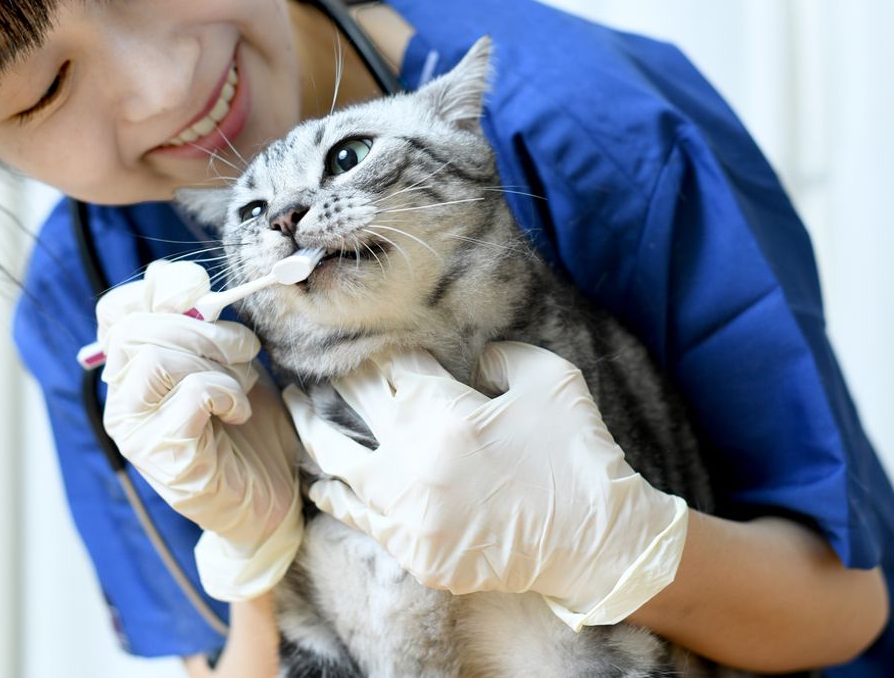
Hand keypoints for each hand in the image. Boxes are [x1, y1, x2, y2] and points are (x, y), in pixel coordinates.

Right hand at [97, 260, 302, 600]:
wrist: (272, 497)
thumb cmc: (248, 427)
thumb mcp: (227, 362)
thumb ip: (202, 326)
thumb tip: (188, 284)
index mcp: (132, 370)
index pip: (116, 311)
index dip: (158, 290)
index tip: (200, 294)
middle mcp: (122, 401)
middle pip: (136, 330)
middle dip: (201, 328)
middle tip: (242, 348)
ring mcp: (135, 432)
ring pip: (156, 360)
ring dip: (215, 362)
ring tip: (241, 384)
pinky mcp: (163, 457)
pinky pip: (188, 396)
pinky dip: (224, 393)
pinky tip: (237, 412)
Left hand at [285, 342, 688, 629]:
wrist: (599, 542)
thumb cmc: (577, 454)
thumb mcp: (549, 378)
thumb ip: (501, 355)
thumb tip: (473, 361)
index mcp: (442, 413)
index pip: (390, 369)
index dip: (376, 350)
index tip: (362, 339)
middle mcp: (413, 463)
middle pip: (355, 407)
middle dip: (336, 380)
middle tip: (315, 362)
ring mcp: (409, 514)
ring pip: (338, 463)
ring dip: (313, 430)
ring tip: (294, 408)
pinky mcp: (415, 553)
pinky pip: (359, 517)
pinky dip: (336, 494)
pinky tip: (321, 479)